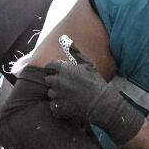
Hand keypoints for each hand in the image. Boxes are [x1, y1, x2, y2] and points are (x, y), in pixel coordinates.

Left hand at [27, 42, 144, 143]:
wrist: (100, 103)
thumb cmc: (95, 82)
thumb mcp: (88, 64)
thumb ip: (75, 52)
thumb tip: (66, 40)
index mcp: (63, 69)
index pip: (49, 66)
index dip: (54, 69)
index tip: (59, 72)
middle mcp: (57, 81)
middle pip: (48, 80)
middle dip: (55, 81)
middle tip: (66, 84)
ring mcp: (57, 95)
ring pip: (50, 93)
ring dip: (56, 93)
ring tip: (68, 95)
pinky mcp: (58, 108)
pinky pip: (53, 106)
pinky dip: (58, 105)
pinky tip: (68, 104)